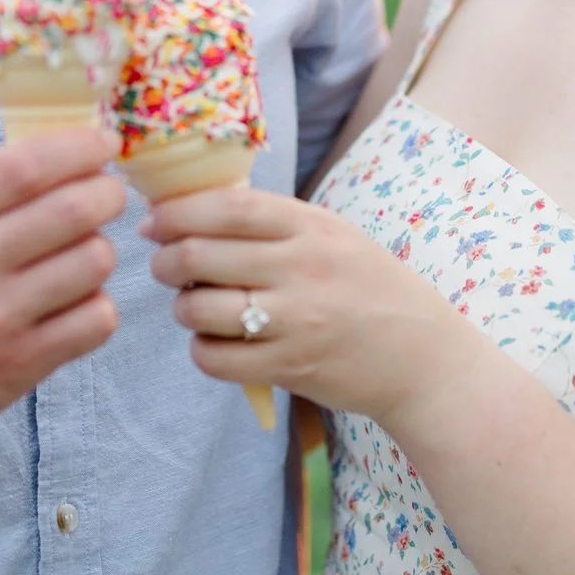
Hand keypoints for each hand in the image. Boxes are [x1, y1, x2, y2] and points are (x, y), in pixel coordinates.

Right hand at [0, 126, 123, 502]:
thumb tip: (47, 160)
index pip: (27, 164)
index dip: (80, 148)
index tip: (100, 145)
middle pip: (77, 207)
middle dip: (106, 195)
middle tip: (103, 199)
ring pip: (95, 261)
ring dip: (98, 253)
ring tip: (77, 259)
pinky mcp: (13, 370)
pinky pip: (95, 321)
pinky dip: (95, 308)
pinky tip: (71, 308)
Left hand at [141, 186, 482, 437]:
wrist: (422, 357)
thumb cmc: (371, 288)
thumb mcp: (334, 236)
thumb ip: (276, 223)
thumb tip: (195, 212)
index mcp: (312, 226)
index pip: (228, 207)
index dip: (179, 211)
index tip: (153, 220)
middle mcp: (302, 268)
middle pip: (202, 256)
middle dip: (166, 261)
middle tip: (163, 265)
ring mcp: (296, 321)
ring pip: (200, 309)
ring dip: (181, 308)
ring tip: (191, 306)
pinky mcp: (290, 367)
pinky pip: (216, 359)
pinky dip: (202, 350)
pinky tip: (212, 344)